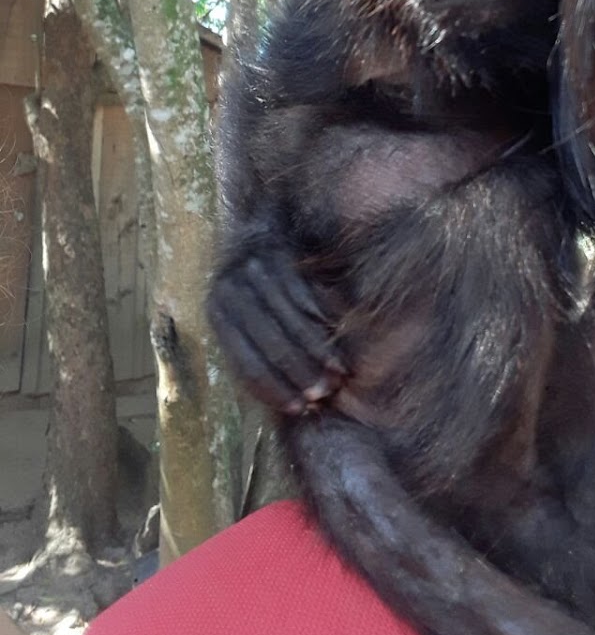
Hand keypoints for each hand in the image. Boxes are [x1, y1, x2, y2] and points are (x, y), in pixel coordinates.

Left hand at [208, 247, 347, 413]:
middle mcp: (231, 290)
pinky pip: (305, 296)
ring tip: (339, 374)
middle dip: (300, 373)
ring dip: (317, 352)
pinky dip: (324, 321)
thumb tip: (286, 402)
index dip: (274, 389)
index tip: (300, 409)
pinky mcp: (280, 254)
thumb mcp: (239, 315)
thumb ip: (254, 349)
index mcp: (216, 313)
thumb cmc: (251, 285)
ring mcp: (255, 270)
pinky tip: (338, 338)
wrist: (256, 224)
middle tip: (325, 395)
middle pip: (269, 343)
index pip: (245, 362)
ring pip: (290, 321)